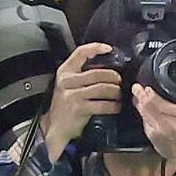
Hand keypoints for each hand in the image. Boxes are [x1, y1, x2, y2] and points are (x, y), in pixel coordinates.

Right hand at [42, 43, 120, 161]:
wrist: (55, 127)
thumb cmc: (66, 104)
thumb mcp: (68, 85)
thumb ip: (81, 73)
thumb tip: (108, 65)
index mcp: (65, 72)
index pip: (80, 53)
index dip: (96, 48)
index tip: (109, 49)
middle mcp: (67, 82)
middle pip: (98, 73)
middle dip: (114, 77)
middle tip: (120, 82)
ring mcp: (72, 95)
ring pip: (103, 88)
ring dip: (116, 92)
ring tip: (118, 95)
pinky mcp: (79, 109)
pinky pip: (103, 104)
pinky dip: (113, 106)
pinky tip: (116, 107)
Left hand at [133, 82, 175, 175]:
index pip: (161, 104)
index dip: (151, 95)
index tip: (148, 87)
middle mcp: (169, 124)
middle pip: (149, 107)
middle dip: (141, 96)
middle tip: (137, 87)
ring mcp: (158, 131)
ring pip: (144, 114)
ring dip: (139, 103)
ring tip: (137, 93)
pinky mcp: (152, 136)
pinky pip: (144, 121)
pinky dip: (141, 112)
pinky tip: (140, 105)